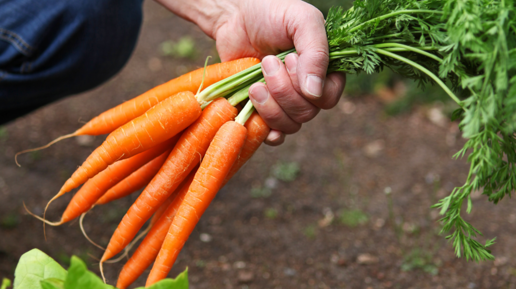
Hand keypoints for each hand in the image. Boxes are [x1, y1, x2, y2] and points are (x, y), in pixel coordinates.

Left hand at [156, 0, 345, 144]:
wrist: (235, 16)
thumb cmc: (271, 13)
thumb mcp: (301, 21)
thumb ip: (316, 52)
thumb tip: (315, 93)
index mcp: (324, 70)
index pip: (329, 98)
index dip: (308, 87)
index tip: (288, 58)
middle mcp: (308, 90)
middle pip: (306, 113)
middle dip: (283, 91)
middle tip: (266, 62)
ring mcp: (285, 103)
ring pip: (289, 125)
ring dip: (270, 107)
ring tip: (254, 83)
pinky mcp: (264, 110)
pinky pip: (273, 135)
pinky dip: (266, 131)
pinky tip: (255, 115)